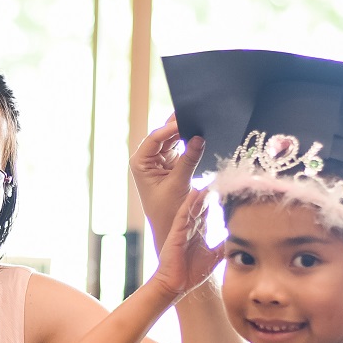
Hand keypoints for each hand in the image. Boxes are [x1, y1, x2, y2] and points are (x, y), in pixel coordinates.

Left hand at [131, 115, 203, 254]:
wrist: (170, 229)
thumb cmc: (167, 211)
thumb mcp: (178, 183)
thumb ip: (189, 159)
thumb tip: (200, 137)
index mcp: (140, 162)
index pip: (155, 137)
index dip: (171, 127)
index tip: (188, 119)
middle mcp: (147, 159)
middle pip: (164, 135)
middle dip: (179, 126)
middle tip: (197, 113)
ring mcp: (159, 160)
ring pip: (173, 140)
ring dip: (186, 132)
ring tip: (202, 121)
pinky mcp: (171, 165)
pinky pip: (181, 148)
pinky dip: (190, 143)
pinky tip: (202, 135)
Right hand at [154, 188, 224, 299]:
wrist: (175, 285)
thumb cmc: (191, 273)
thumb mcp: (213, 257)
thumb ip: (222, 246)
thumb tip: (236, 239)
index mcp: (198, 232)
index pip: (207, 212)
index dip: (215, 200)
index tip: (225, 187)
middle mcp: (189, 228)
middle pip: (200, 206)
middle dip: (208, 193)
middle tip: (218, 178)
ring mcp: (181, 230)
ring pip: (191, 208)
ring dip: (199, 195)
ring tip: (208, 180)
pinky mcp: (175, 234)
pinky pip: (182, 216)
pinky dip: (188, 205)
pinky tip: (193, 193)